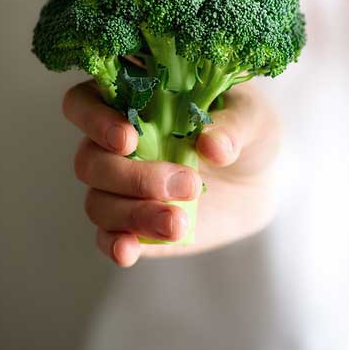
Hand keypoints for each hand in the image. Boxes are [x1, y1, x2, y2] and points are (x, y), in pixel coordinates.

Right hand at [62, 81, 279, 265]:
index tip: (128, 139)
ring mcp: (120, 186)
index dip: (95, 120)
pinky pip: (108, 236)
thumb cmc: (249, 131)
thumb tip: (211, 145)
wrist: (264, 179)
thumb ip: (232, 126)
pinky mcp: (132, 223)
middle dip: (134, 177)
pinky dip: (115, 245)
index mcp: (133, 99)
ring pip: (98, 202)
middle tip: (188, 184)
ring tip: (180, 222)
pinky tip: (129, 251)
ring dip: (135, 214)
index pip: (84, 102)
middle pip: (90, 160)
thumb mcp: (252, 118)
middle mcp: (115, 143)